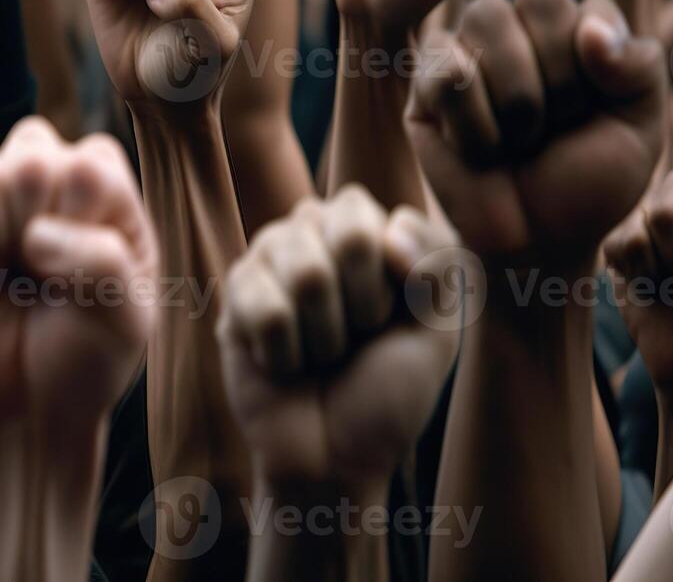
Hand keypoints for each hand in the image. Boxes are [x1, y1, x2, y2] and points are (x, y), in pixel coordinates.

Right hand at [0, 118, 155, 429]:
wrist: (29, 404)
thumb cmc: (86, 355)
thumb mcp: (123, 316)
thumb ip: (101, 261)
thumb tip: (36, 235)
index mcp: (113, 201)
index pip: (96, 159)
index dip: (82, 213)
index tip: (83, 272)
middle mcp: (63, 186)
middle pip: (44, 148)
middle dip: (43, 217)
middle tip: (44, 275)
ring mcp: (10, 194)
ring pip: (10, 155)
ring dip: (12, 219)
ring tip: (17, 266)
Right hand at [220, 187, 462, 491]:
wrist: (335, 458)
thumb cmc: (386, 392)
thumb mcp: (438, 330)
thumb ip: (439, 264)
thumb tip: (392, 230)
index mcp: (364, 228)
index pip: (377, 214)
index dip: (393, 276)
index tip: (392, 318)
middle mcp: (311, 231)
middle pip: (349, 235)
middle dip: (366, 307)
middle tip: (355, 338)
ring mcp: (266, 260)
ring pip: (307, 274)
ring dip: (326, 337)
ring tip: (320, 354)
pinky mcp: (232, 299)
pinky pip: (267, 312)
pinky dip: (287, 356)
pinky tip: (284, 365)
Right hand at [410, 0, 664, 268]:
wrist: (536, 242)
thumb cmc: (589, 183)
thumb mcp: (641, 129)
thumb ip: (639, 67)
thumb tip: (590, 27)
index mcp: (575, 30)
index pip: (587, 1)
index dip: (595, 61)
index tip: (596, 112)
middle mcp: (520, 30)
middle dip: (560, 76)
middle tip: (556, 128)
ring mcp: (469, 51)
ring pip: (487, 17)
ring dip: (518, 96)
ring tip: (520, 140)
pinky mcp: (425, 87)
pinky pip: (446, 67)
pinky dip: (474, 121)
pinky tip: (483, 151)